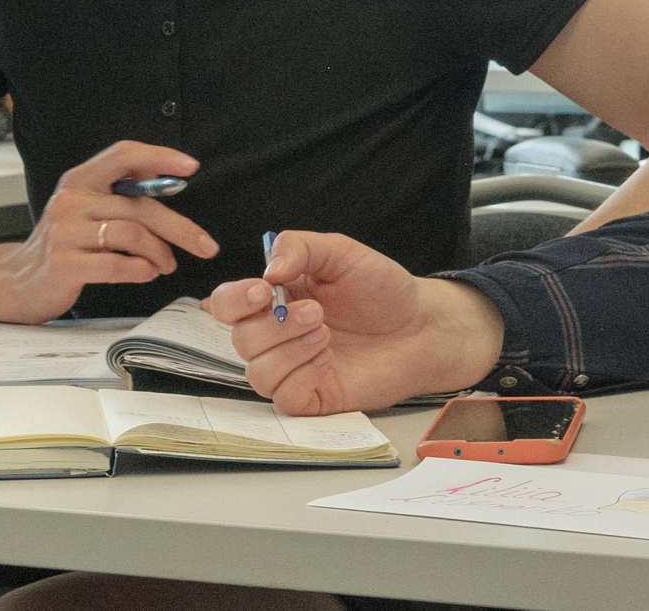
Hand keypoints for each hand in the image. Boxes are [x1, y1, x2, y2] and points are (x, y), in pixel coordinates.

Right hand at [0, 142, 217, 323]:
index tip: (191, 168)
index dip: (159, 157)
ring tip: (166, 265)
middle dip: (179, 227)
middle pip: (139, 205)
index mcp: (79, 180)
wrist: (15, 282)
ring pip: (132, 234)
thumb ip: (120, 195)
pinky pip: (116, 264)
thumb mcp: (85, 209)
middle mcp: (70, 200)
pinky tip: (147, 273)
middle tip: (205, 245)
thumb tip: (169, 182)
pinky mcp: (64, 265)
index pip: (123, 155)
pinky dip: (141, 270)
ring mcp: (65, 232)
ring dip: (160, 252)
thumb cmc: (63, 245)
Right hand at [204, 230, 504, 415]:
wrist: (421, 326)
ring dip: (289, 352)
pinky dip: (300, 378)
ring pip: (257, 373)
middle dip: (275, 326)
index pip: (227, 304)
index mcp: (275, 298)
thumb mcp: (341, 252)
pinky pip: (283, 398)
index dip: (234, 300)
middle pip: (240, 340)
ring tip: (326, 335)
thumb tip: (267, 270)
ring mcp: (293, 368)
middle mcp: (277, 335)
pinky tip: (327, 361)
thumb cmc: (382, 289)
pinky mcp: (312, 397)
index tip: (263, 290)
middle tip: (317, 313)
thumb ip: (299, 248)